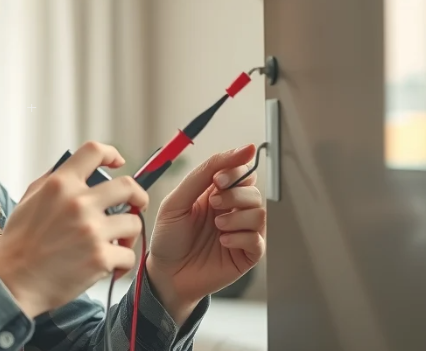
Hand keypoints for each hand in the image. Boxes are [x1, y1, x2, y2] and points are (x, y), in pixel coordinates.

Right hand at [0, 141, 148, 318]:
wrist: (12, 282)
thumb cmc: (19, 243)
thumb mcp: (28, 200)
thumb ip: (53, 181)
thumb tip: (77, 170)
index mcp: (60, 185)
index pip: (93, 151)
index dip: (111, 153)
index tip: (118, 162)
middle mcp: (78, 203)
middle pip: (128, 186)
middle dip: (138, 195)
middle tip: (137, 204)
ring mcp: (91, 230)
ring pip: (133, 222)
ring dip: (128, 234)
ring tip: (117, 244)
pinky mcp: (100, 258)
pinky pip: (128, 255)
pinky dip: (121, 263)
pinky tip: (109, 267)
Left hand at [145, 144, 266, 322]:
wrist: (165, 274)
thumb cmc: (168, 238)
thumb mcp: (177, 201)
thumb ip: (202, 175)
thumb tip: (238, 151)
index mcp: (214, 193)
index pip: (240, 171)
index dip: (235, 169)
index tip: (219, 179)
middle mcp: (231, 210)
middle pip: (253, 190)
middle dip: (235, 194)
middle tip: (213, 204)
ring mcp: (241, 232)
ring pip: (260, 212)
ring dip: (238, 216)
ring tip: (217, 226)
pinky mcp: (247, 254)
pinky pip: (259, 239)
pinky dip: (241, 237)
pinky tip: (223, 242)